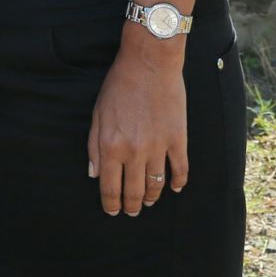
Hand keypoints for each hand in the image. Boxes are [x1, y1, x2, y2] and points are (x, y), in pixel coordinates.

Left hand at [87, 30, 188, 215]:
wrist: (149, 64)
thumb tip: (94, 174)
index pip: (110, 186)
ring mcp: (159, 147)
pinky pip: (180, 170)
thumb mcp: (98, 113)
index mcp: (111, 145)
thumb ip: (94, 146)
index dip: (110, 203)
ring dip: (152, 197)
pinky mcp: (178, 140)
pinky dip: (178, 183)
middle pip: (134, 191)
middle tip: (131, 212)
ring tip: (148, 202)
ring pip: (156, 185)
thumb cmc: (119, 85)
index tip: (112, 211)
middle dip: (131, 206)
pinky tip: (174, 188)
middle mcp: (135, 151)